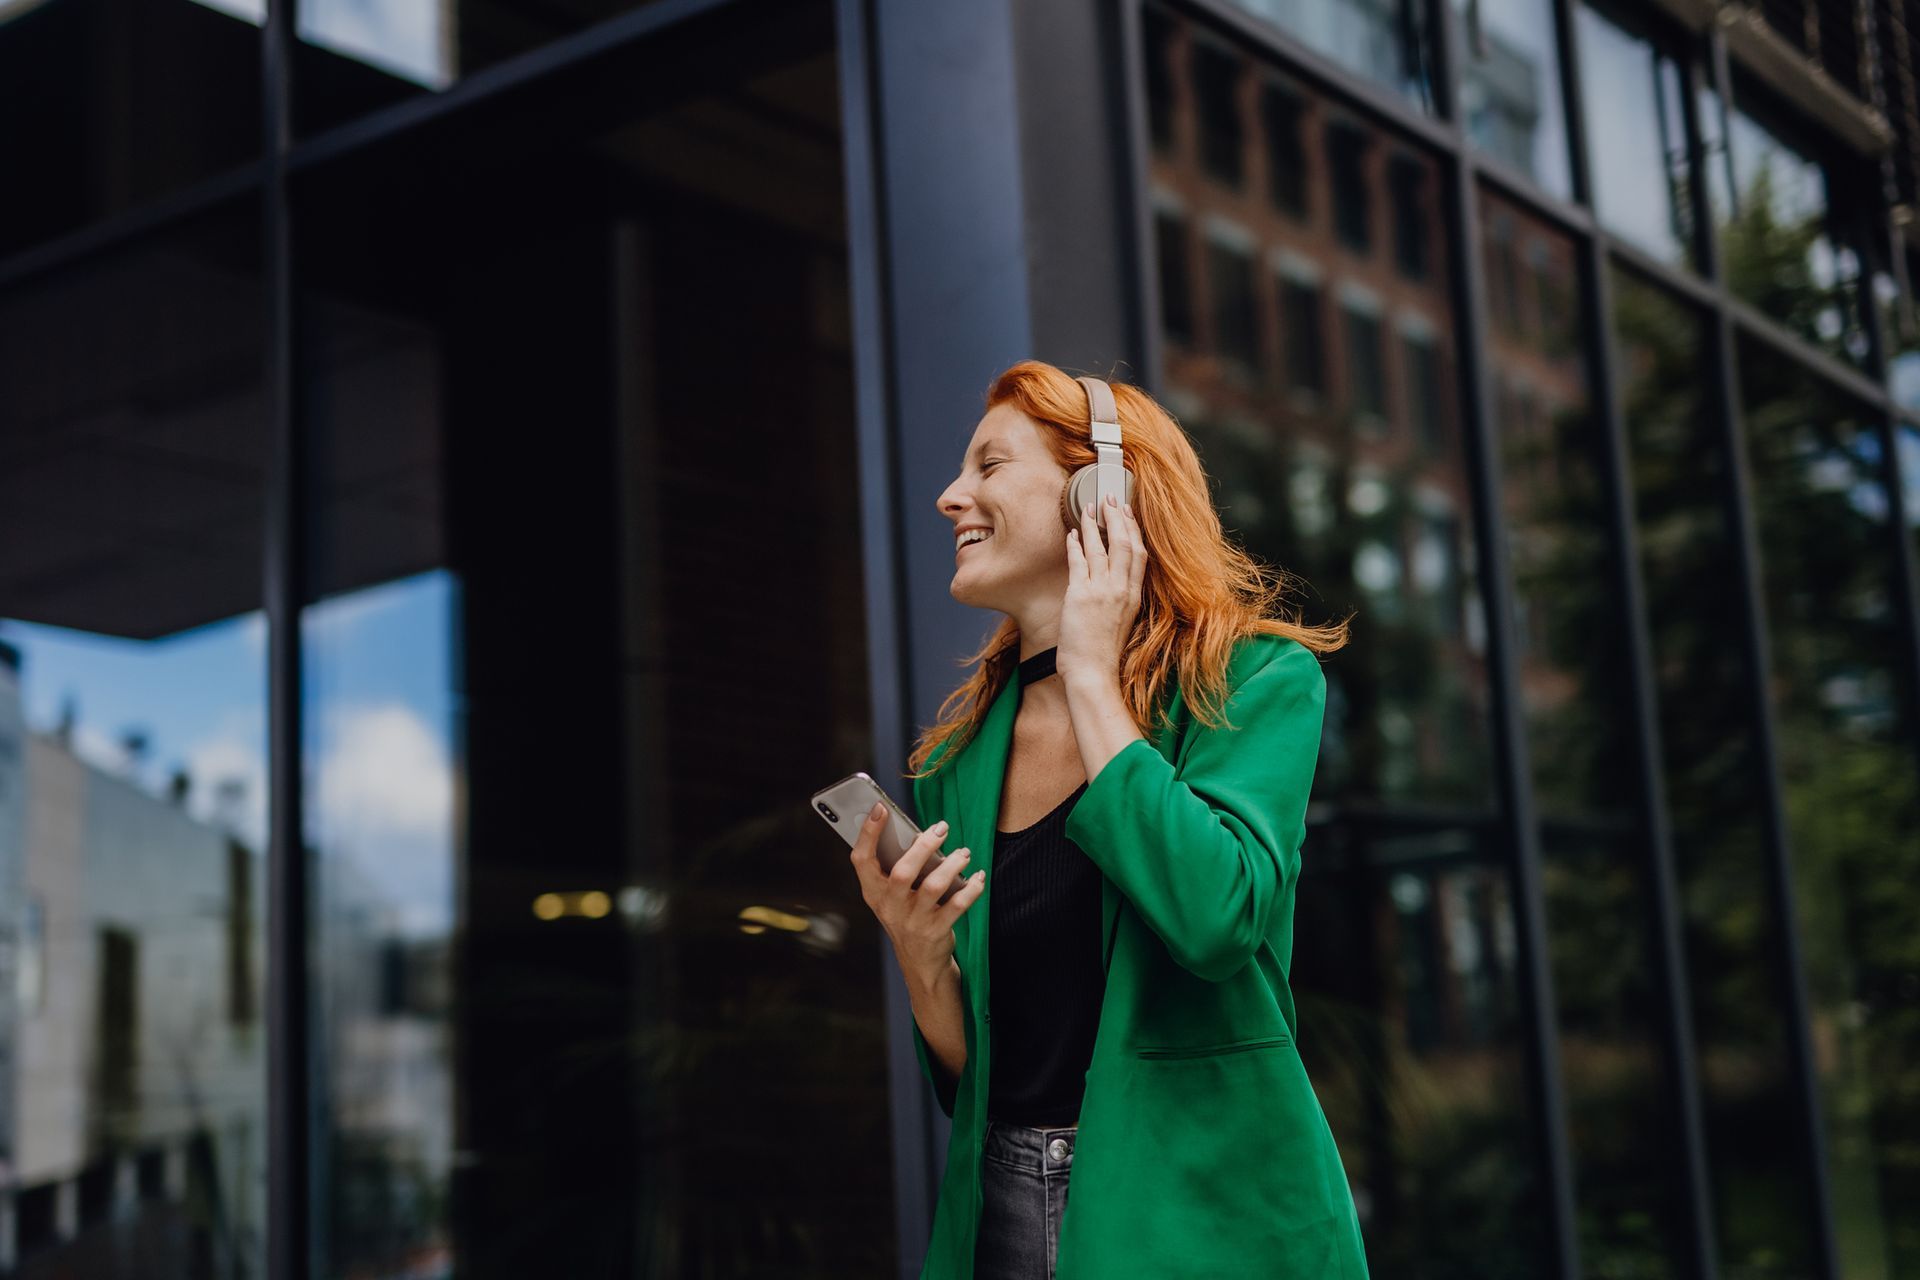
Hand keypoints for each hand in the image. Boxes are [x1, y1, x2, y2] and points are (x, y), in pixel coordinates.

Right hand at [847, 802, 983, 988]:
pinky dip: (971, 889)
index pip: (861, 860)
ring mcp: (912, 921)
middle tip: (941, 828)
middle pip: (902, 872)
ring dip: (952, 865)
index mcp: (873, 892)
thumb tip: (919, 833)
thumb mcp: (892, 895)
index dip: (868, 833)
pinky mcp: (935, 932)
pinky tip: (978, 877)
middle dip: (923, 846)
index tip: (880, 808)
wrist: (920, 962)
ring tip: (964, 852)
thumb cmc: (907, 914)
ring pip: (933, 887)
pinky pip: (956, 906)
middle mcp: (889, 906)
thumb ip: (897, 867)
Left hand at [1059, 492, 1144, 686]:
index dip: (1133, 529)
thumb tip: (1113, 580)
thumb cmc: (1104, 652)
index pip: (1139, 553)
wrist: (1093, 673)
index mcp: (1134, 595)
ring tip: (1087, 507)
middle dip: (1117, 516)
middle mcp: (1121, 589)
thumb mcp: (1122, 620)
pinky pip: (1078, 561)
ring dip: (1093, 524)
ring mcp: (1102, 591)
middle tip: (1109, 498)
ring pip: (1101, 547)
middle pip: (1124, 543)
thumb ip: (1120, 598)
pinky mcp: (1080, 596)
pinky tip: (1071, 533)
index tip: (1127, 513)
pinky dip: (1075, 544)